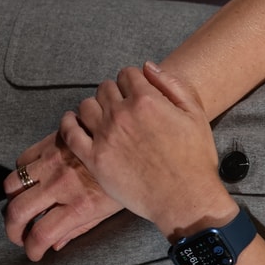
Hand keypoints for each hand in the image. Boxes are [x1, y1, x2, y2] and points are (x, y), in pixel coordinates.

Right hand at [5, 132, 124, 261]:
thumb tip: (55, 245)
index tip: (33, 252)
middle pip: (18, 212)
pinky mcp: (52, 142)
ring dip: (13, 199)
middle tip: (18, 235)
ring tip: (22, 206)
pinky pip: (22, 159)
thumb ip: (80, 228)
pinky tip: (32, 179)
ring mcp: (54, 162)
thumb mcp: (110, 210)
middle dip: (13, 230)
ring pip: (12, 185)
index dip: (32, 249)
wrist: (140, 142)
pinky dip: (21, 172)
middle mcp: (62, 185)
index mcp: (80, 206)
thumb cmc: (129, 181)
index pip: (41, 234)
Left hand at [59, 62, 235, 239]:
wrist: (185, 198)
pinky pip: (70, 133)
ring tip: (103, 115)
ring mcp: (105, 137)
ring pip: (86, 106)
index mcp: (147, 101)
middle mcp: (122, 115)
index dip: (133, 80)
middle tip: (123, 105)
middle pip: (105, 88)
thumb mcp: (195, 114)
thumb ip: (172, 85)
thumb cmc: (195, 159)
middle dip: (114, 92)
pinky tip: (73, 121)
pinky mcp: (94, 159)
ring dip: (94, 106)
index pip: (127, 74)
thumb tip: (148, 67)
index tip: (136, 89)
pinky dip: (69, 123)